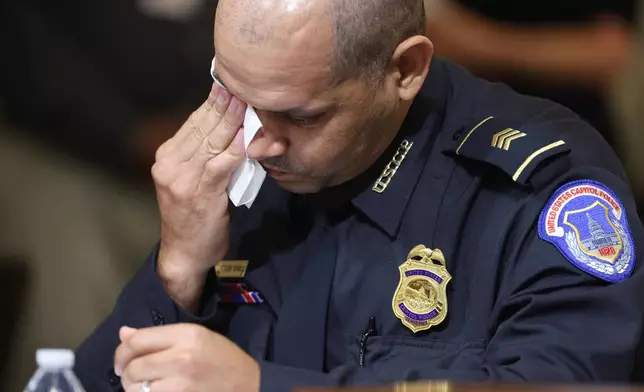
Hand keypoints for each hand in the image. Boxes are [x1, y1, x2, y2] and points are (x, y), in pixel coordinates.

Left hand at [115, 325, 259, 391]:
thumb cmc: (222, 359)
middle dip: (126, 374)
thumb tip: (124, 333)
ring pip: (136, 389)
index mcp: (186, 335)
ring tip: (145, 388)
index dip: (122, 352)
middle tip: (132, 377)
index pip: (137, 341)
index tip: (122, 361)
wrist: (248, 385)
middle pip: (133, 367)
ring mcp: (180, 384)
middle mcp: (181, 358)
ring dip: (134, 390)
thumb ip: (159, 336)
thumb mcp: (196, 337)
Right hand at [151, 84, 245, 310]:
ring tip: (253, 104)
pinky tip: (252, 138)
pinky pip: (222, 164)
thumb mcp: (196, 181)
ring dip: (237, 122)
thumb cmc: (195, 218)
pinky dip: (238, 149)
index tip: (233, 85)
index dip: (215, 103)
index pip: (195, 122)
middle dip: (228, 105)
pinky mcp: (198, 192)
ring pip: (214, 141)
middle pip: (204, 127)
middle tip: (247, 86)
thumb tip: (234, 131)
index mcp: (168, 155)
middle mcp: (170, 162)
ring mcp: (182, 177)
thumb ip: (209, 156)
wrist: (184, 254)